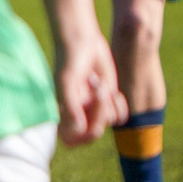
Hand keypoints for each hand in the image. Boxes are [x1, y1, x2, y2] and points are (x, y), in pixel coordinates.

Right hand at [55, 31, 126, 146]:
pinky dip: (120, 104)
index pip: (71, 139)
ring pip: (108, 121)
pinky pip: (120, 116)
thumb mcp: (66, 82)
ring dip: (107, 102)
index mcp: (62, 113)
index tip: (85, 122)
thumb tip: (78, 129)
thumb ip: (70, 107)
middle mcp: (77, 114)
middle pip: (93, 132)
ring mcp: (93, 108)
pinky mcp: (108, 100)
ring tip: (97, 80)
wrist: (82, 42)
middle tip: (99, 90)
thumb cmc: (69, 60)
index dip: (81, 135)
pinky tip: (112, 89)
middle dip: (99, 113)